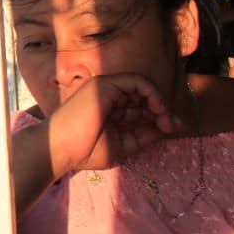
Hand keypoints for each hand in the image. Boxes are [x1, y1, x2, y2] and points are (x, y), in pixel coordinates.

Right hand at [45, 73, 181, 176]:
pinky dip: (151, 93)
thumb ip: (145, 134)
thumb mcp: (123, 145)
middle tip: (170, 125)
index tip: (169, 129)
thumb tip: (173, 125)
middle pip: (144, 95)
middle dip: (162, 109)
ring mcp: (105, 89)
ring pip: (142, 86)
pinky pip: (136, 82)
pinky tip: (157, 108)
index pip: (140, 107)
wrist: (60, 150)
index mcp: (110, 111)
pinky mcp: (105, 85)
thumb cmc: (84, 151)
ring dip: (159, 101)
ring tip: (165, 119)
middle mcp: (108, 96)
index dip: (158, 115)